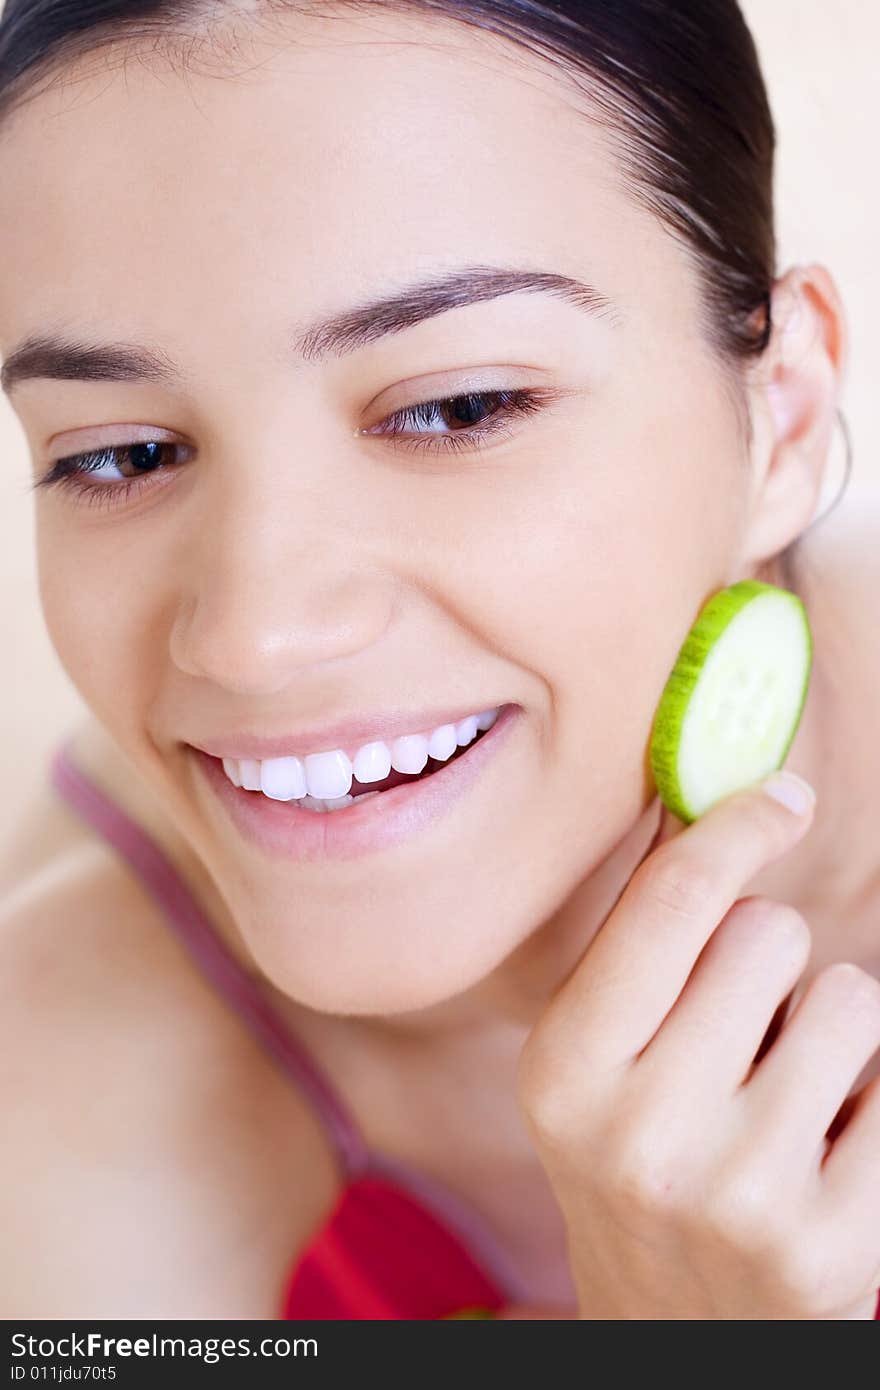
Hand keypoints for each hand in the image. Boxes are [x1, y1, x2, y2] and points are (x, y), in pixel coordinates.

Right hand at [515, 779, 879, 1318]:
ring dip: (831, 1031)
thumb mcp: (595, 1061)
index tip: (782, 798)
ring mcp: (741, 1195)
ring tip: (782, 1103)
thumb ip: (642, 937)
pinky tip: (828, 1155)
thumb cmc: (635, 1162)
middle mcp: (641, 1134)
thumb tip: (702, 798)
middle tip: (742, 1032)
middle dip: (772, 961)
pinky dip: (876, 1097)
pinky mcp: (831, 1246)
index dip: (737, 828)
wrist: (673, 1339)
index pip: (673, 902)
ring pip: (850, 1000)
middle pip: (772, 933)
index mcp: (564, 1072)